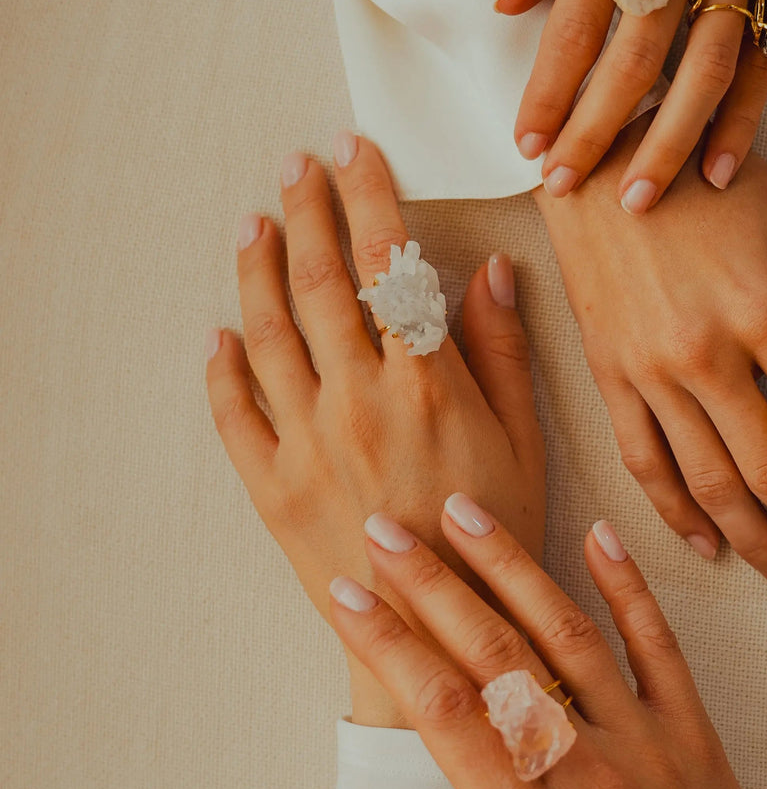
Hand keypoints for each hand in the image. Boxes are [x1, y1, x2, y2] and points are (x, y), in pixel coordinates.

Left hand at [205, 133, 543, 724]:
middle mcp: (358, 402)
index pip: (388, 262)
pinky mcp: (272, 487)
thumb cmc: (492, 542)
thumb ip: (502, 351)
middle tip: (297, 167)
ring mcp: (306, 444)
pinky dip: (221, 367)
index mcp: (427, 385)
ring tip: (255, 223)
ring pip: (267, 333)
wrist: (438, 636)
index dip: (369, 197)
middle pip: (318, 282)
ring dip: (257, 269)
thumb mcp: (525, 442)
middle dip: (305, 212)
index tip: (356, 152)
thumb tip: (491, 270)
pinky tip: (219, 333)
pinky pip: (233, 412)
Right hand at [322, 503, 766, 788]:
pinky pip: (658, 645)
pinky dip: (627, 586)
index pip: (442, 710)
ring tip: (463, 510)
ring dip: (512, 565)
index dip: (387, 642)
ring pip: (569, 633)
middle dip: (432, 583)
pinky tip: (596, 534)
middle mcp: (584, 770)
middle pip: (496, 654)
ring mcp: (643, 741)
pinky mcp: (692, 729)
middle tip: (384, 526)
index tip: (345, 592)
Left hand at [498, 0, 766, 209]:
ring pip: (706, 69)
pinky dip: (744, 120)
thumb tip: (507, 5)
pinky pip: (765, 61)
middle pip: (637, 58)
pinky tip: (720, 172)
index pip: (577, 22)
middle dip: (599, 131)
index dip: (551, 90)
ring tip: (640, 200)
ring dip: (671, 141)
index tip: (528, 146)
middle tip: (568, 188)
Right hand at [536, 120, 766, 591]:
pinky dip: (677, 513)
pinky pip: (644, 463)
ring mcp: (650, 372)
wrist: (598, 163)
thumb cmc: (709, 180)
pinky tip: (708, 545)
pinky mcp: (609, 377)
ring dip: (756, 541)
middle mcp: (706, 353)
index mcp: (764, 309)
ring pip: (708, 482)